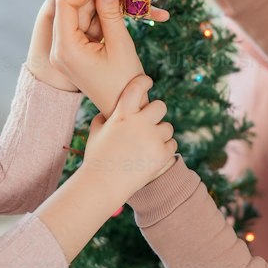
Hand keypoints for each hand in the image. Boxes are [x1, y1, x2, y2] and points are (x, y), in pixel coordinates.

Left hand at [28, 0, 179, 92]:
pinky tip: (116, 6)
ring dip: (96, 1)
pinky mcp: (76, 53)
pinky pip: (83, 26)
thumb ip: (111, 13)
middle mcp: (60, 49)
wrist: (124, 111)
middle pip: (69, 7)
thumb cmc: (125, 83)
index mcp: (66, 48)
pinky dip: (98, 14)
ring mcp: (66, 52)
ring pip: (77, 15)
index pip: (65, 3)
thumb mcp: (120, 45)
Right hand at [83, 72, 176, 200]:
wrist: (103, 185)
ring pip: (167, 127)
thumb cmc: (97, 159)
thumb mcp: (95, 134)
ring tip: (148, 144)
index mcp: (122, 115)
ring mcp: (152, 139)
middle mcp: (139, 124)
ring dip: (160, 134)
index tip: (147, 82)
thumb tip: (108, 111)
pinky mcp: (162, 154)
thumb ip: (103, 119)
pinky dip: (164, 149)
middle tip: (150, 122)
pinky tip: (153, 155)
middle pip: (160, 107)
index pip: (137, 88)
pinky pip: (172, 145)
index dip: (144, 82)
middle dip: (156, 113)